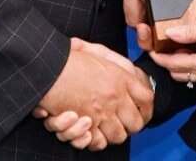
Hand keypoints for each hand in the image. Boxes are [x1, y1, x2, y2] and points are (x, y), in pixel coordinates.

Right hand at [37, 38, 152, 149]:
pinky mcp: (86, 124)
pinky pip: (99, 143)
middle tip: (122, 124)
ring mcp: (102, 112)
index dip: (146, 110)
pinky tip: (89, 133)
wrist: (47, 67)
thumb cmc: (67, 58)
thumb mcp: (95, 52)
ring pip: (118, 136)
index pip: (147, 99)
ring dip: (111, 134)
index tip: (142, 112)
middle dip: (130, 126)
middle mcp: (115, 97)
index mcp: (120, 78)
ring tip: (104, 128)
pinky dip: (94, 141)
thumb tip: (126, 69)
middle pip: (137, 123)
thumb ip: (112, 60)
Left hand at [149, 21, 195, 86]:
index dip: (159, 58)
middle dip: (168, 62)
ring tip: (183, 46)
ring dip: (182, 64)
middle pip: (178, 74)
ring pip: (190, 76)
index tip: (151, 50)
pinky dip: (194, 65)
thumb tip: (170, 33)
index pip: (173, 64)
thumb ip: (192, 32)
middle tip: (166, 46)